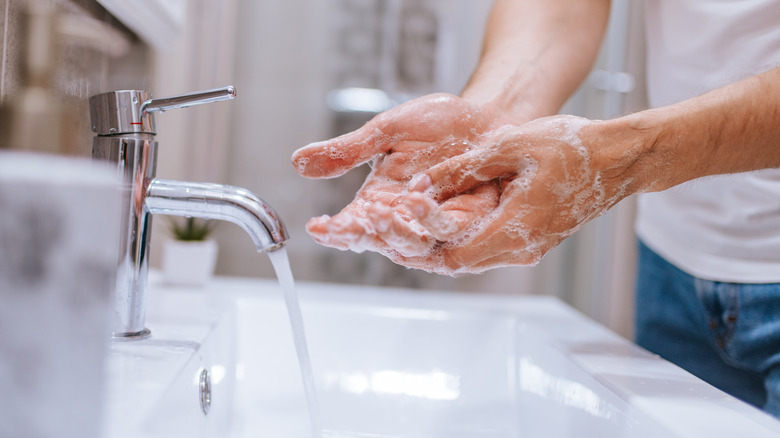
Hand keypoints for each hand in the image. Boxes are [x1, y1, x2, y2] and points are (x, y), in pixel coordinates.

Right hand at [291, 93, 509, 264]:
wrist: (485, 117)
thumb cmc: (437, 125)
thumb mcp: (385, 132)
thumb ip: (346, 151)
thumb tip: (297, 161)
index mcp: (380, 201)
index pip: (352, 224)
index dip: (334, 230)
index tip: (317, 227)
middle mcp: (406, 219)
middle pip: (380, 240)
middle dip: (363, 234)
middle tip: (348, 224)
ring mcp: (436, 224)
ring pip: (413, 244)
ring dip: (395, 232)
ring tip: (378, 212)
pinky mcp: (467, 220)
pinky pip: (448, 230)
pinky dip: (431, 219)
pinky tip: (415, 199)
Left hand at [405, 115, 639, 273]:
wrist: (618, 159)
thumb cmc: (572, 147)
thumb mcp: (510, 147)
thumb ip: (463, 168)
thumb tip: (420, 185)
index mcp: (515, 229)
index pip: (452, 257)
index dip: (417, 242)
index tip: (393, 220)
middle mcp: (521, 249)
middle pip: (456, 264)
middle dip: (419, 248)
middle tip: (385, 228)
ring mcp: (528, 248)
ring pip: (470, 259)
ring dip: (437, 244)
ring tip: (403, 224)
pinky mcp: (532, 240)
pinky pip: (486, 249)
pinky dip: (459, 239)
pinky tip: (439, 220)